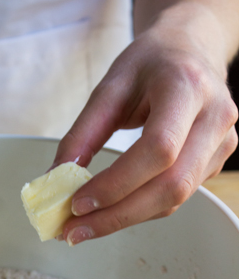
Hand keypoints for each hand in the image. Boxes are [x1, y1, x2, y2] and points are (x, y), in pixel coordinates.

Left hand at [52, 26, 237, 244]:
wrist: (192, 47)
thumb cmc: (152, 62)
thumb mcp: (110, 84)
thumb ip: (84, 131)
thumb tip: (56, 178)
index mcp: (186, 88)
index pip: (158, 148)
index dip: (117, 183)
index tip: (78, 203)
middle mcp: (215, 117)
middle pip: (171, 185)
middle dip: (117, 215)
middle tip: (73, 230)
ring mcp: (222, 142)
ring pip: (176, 199)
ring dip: (126, 218)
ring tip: (84, 226)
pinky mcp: (217, 161)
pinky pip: (177, 197)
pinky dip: (140, 209)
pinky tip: (111, 210)